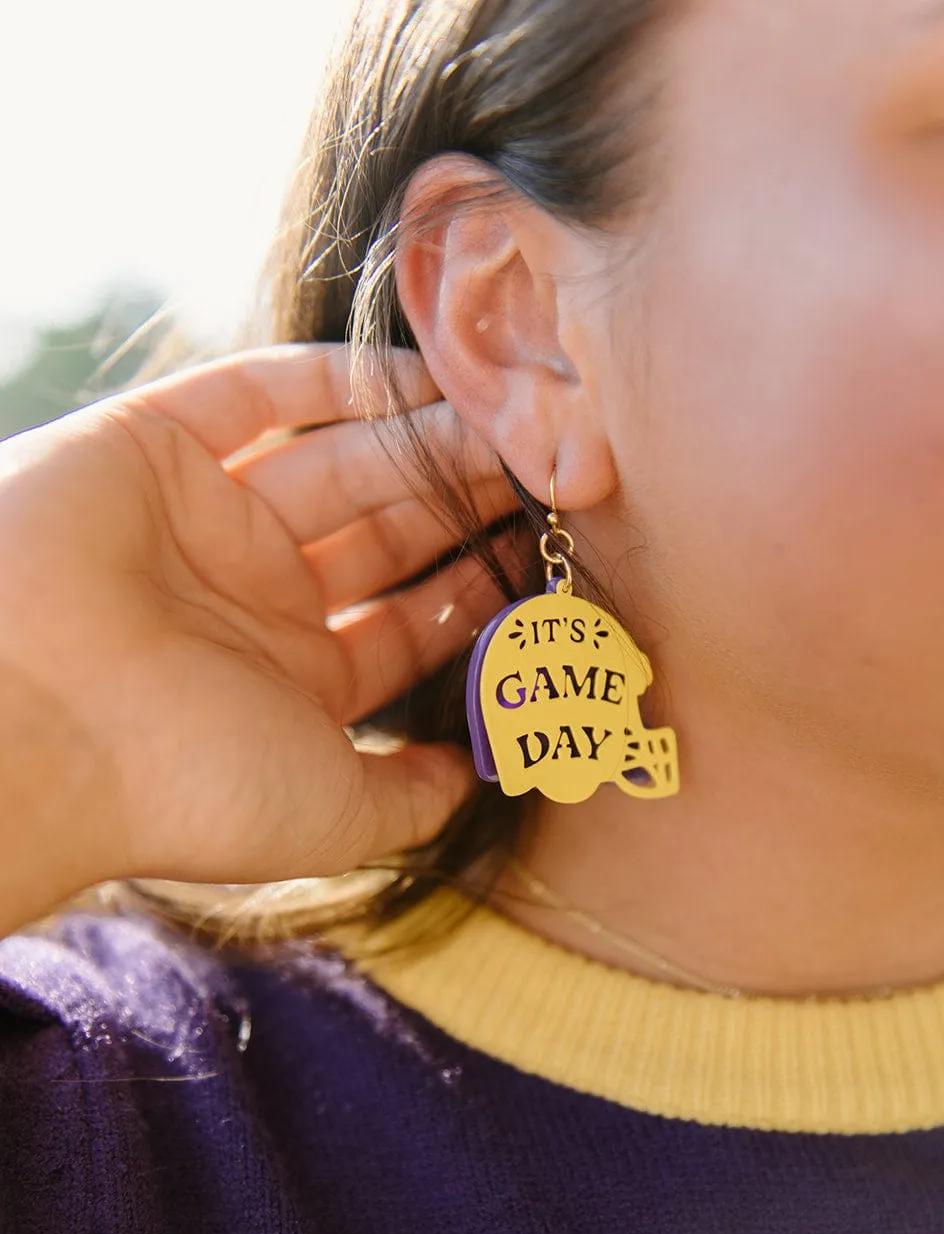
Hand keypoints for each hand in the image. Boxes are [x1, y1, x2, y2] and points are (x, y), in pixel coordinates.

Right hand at [0, 342, 520, 916]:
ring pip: (336, 460)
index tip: (554, 554)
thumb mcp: (331, 812)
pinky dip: (333, 379)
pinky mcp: (151, 445)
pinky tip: (415, 375)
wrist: (32, 725)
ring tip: (507, 415)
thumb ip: (410, 796)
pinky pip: (258, 393)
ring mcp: (203, 519)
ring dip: (419, 438)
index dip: (480, 586)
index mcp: (292, 678)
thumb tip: (478, 773)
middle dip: (462, 501)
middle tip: (547, 466)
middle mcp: (253, 597)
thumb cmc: (187, 783)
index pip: (406, 622)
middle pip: (384, 533)